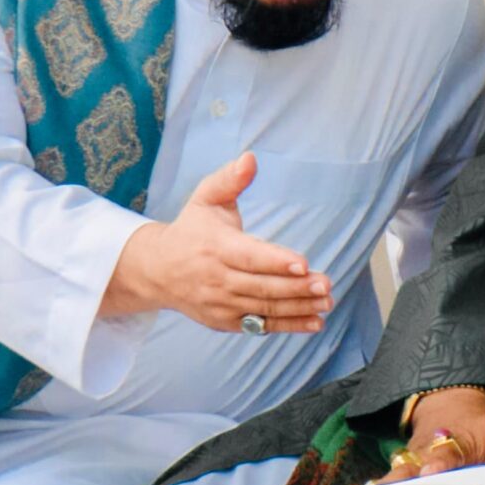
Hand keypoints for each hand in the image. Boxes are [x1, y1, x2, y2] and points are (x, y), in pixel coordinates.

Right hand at [103, 152, 330, 333]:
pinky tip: (315, 322)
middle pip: (261, 286)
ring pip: (263, 308)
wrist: (157, 270)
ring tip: (327, 301)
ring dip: (298, 308)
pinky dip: (288, 326)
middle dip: (296, 287)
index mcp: (215, 247)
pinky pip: (259, 326)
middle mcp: (216, 279)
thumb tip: (250, 158)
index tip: (303, 263)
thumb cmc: (191, 228)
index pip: (248, 257)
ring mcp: (220, 304)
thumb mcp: (205, 197)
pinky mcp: (224, 322)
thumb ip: (230, 179)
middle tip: (326, 284)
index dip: (276, 261)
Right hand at [372, 387, 484, 483]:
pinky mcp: (402, 474)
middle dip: (406, 483)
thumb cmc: (478, 428)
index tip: (431, 471)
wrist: (449, 406)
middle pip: (413, 469)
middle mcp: (427, 455)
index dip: (439, 463)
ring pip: (397, 477)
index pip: (445, 454)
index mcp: (454, 443)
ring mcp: (411, 465)